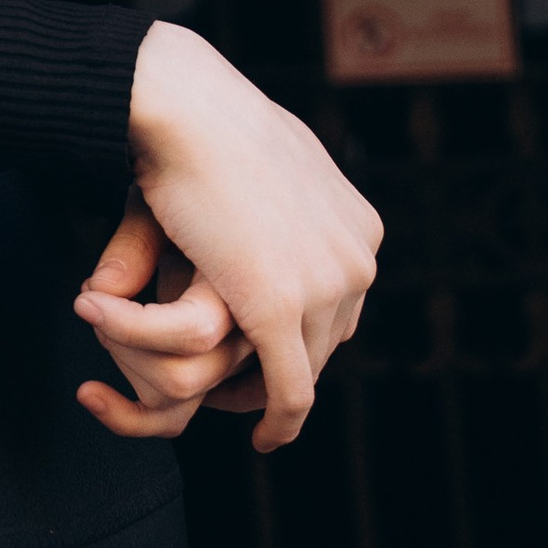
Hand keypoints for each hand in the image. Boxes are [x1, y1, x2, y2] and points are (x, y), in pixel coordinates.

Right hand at [95, 23, 380, 451]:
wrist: (186, 108)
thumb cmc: (209, 122)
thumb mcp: (274, 161)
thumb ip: (288, 200)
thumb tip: (279, 200)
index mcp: (361, 227)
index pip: (343, 301)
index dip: (307, 330)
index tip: (268, 346)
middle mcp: (358, 259)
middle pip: (330, 339)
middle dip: (291, 366)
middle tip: (245, 386)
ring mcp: (324, 286)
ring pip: (307, 368)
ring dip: (271, 393)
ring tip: (234, 407)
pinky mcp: (279, 310)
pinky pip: (290, 389)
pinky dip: (278, 422)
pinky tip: (262, 439)